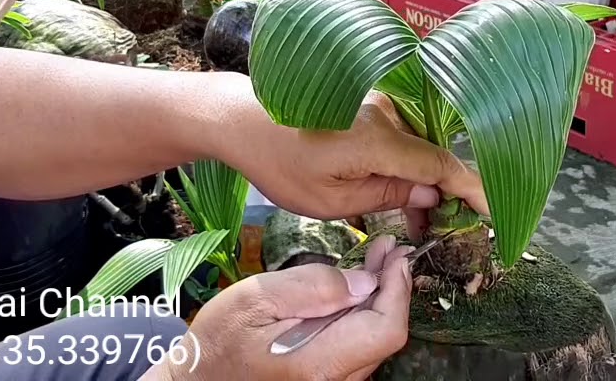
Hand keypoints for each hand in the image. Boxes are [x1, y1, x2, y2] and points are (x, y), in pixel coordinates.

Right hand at [146, 236, 412, 380]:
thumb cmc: (218, 342)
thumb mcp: (256, 299)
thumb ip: (312, 287)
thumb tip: (364, 281)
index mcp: (317, 364)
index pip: (385, 330)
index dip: (397, 289)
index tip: (395, 256)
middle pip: (384, 336)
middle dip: (390, 289)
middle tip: (386, 250)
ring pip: (373, 344)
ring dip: (377, 302)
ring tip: (372, 264)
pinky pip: (356, 352)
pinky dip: (360, 319)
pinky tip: (351, 294)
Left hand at [234, 91, 487, 223]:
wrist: (242, 119)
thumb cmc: (280, 164)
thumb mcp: (332, 200)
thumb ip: (387, 196)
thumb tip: (430, 196)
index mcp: (380, 139)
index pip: (442, 165)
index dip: (471, 190)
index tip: (491, 214)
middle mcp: (388, 114)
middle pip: (434, 155)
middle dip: (446, 195)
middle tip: (442, 236)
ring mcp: (379, 105)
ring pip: (419, 147)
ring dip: (425, 182)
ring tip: (418, 225)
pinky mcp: (370, 104)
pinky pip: (402, 138)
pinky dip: (408, 165)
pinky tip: (400, 194)